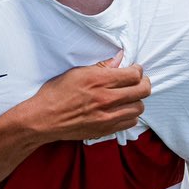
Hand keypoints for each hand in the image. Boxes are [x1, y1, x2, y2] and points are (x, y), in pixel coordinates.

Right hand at [19, 54, 150, 141]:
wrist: (44, 119)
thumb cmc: (56, 93)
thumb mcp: (76, 72)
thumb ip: (101, 67)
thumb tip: (119, 59)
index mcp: (98, 80)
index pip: (134, 74)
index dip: (138, 70)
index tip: (135, 69)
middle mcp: (106, 98)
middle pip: (142, 90)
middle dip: (144, 83)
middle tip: (139, 81)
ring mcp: (107, 116)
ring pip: (139, 107)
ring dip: (137, 100)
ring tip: (130, 96)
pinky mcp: (106, 130)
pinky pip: (131, 122)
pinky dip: (130, 115)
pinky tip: (122, 109)